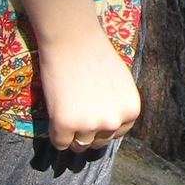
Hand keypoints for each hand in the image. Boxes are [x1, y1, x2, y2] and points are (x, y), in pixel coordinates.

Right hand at [36, 20, 140, 151]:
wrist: (72, 39)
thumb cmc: (96, 53)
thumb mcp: (121, 82)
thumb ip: (118, 105)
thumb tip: (109, 127)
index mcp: (130, 111)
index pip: (117, 134)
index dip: (103, 126)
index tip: (92, 114)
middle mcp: (113, 122)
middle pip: (98, 142)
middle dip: (88, 132)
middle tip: (76, 113)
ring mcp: (89, 125)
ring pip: (79, 145)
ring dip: (72, 134)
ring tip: (66, 112)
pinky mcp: (65, 124)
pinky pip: (60, 143)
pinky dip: (55, 133)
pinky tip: (54, 117)